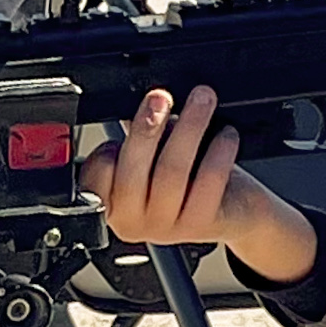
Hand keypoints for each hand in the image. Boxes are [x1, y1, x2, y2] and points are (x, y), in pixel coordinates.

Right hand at [80, 86, 316, 281]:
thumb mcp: (151, 158)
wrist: (230, 213)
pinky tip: (226, 134)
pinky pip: (208, 181)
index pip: (95, 178)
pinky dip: (218, 151)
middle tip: (161, 98)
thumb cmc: (186, 180)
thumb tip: (142, 100)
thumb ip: (139, 137)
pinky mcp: (201, 224)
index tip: (123, 117)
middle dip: (147, 128)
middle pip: (133, 173)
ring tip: (202, 99)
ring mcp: (167, 227)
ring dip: (188, 128)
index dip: (106, 149)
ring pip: (172, 172)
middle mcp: (134, 222)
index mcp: (113, 204)